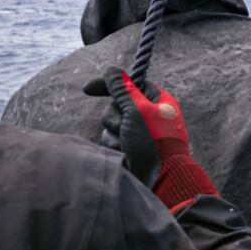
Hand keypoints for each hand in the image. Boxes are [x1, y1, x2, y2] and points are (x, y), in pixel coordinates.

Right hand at [84, 68, 217, 210]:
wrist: (163, 179)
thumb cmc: (154, 142)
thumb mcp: (137, 111)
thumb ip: (123, 90)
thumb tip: (111, 70)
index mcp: (157, 101)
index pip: (129, 84)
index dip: (109, 85)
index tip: (87, 90)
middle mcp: (149, 114)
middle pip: (116, 105)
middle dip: (114, 117)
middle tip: (125, 126)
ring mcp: (139, 132)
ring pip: (111, 125)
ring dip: (114, 134)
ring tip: (128, 144)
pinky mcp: (131, 147)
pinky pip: (112, 140)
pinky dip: (115, 146)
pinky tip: (125, 154)